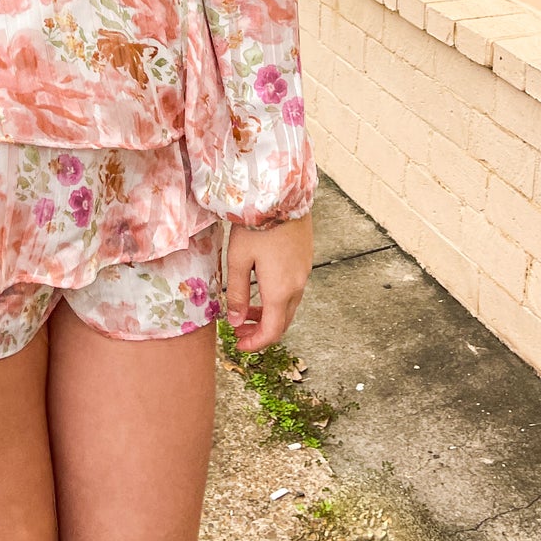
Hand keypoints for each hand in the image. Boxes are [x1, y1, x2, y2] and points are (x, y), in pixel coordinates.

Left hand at [225, 214, 312, 352]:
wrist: (281, 195)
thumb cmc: (256, 225)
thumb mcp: (238, 260)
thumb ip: (237, 293)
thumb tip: (235, 321)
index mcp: (280, 290)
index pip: (272, 332)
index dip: (255, 343)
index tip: (239, 345)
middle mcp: (297, 285)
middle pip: (283, 322)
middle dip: (261, 331)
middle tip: (238, 330)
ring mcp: (304, 272)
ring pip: (289, 306)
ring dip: (269, 315)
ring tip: (246, 311)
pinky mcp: (304, 260)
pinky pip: (293, 290)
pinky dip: (277, 299)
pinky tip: (261, 288)